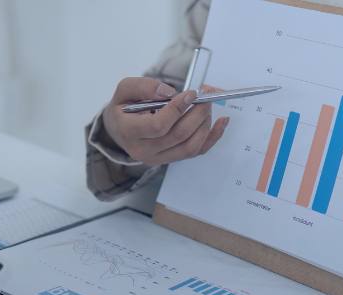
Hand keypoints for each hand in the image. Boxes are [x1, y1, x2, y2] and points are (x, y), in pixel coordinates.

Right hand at [102, 77, 228, 165]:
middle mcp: (144, 151)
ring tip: (207, 105)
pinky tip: (222, 121)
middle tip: (205, 96)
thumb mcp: (125, 90)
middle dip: (197, 113)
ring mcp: (160, 158)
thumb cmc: (123, 108)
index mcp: (130, 132)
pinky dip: (213, 136)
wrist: (120, 129)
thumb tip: (169, 93)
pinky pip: (197, 151)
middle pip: (179, 135)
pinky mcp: (172, 159)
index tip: (190, 94)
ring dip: (205, 124)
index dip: (178, 109)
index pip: (158, 126)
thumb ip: (143, 87)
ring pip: (191, 146)